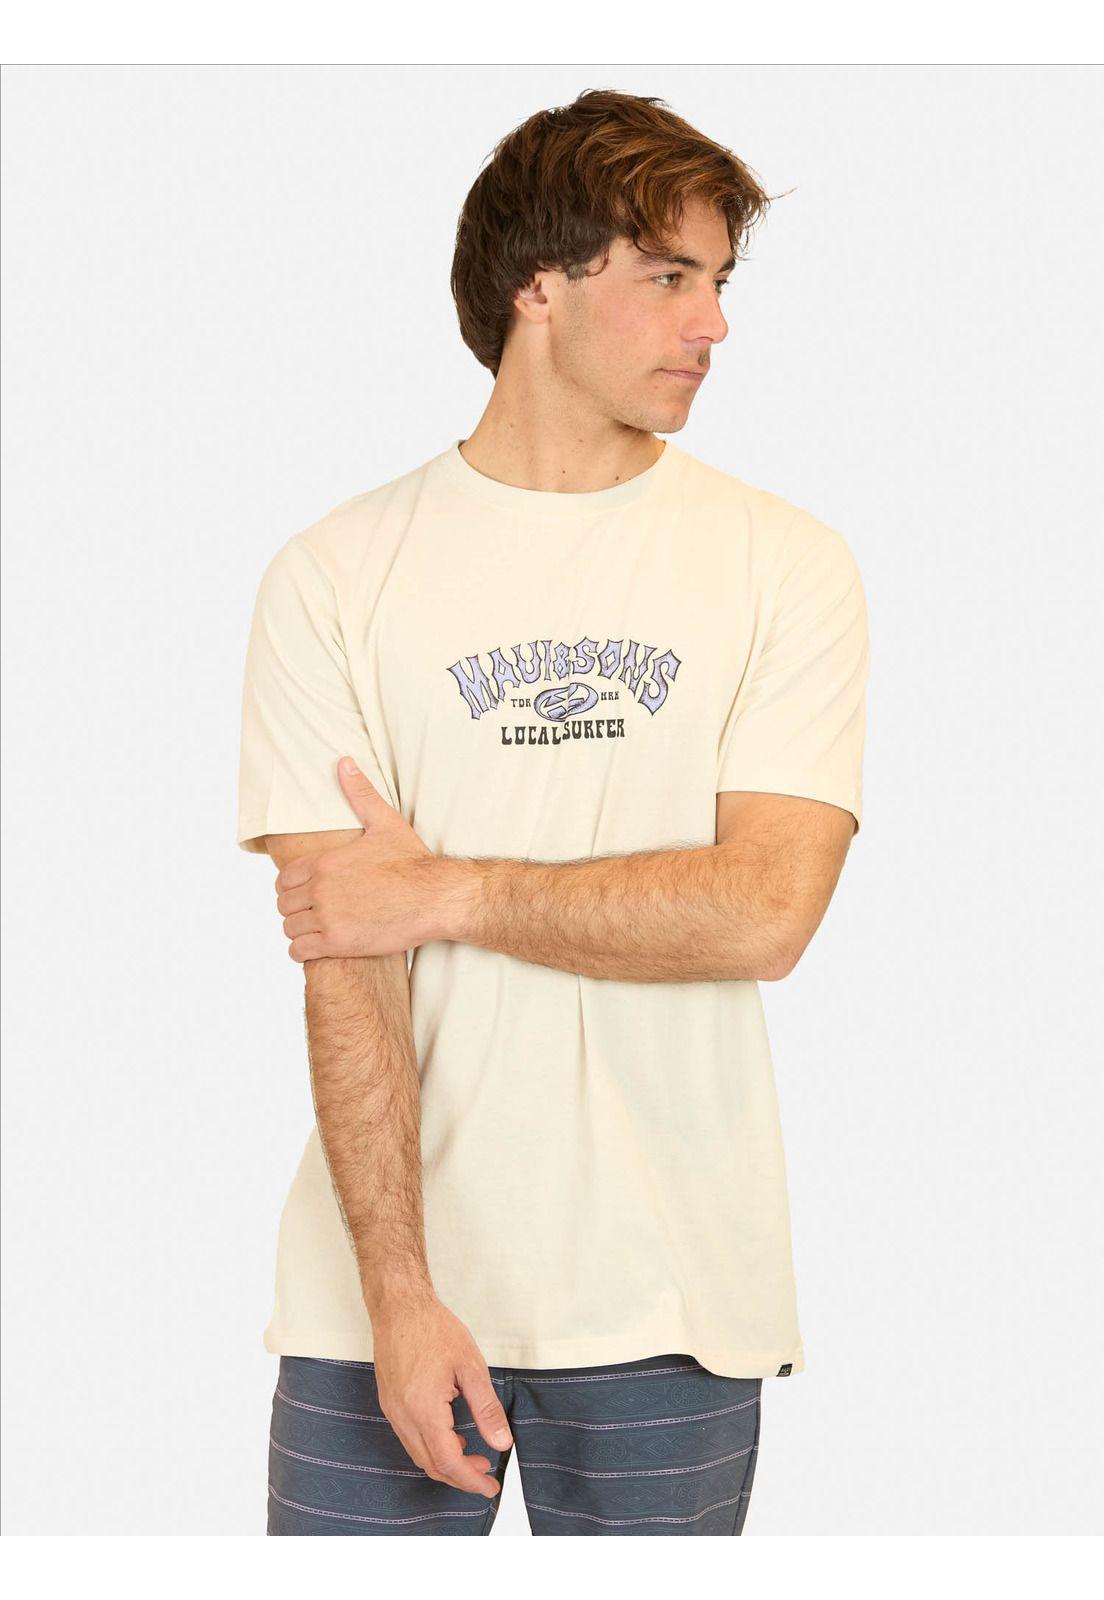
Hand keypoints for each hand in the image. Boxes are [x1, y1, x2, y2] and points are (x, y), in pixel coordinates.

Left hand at [275, 758, 447, 959]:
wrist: (435, 898)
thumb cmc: (413, 862)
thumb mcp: (385, 823)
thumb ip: (359, 794)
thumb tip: (343, 762)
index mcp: (325, 863)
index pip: (284, 879)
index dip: (291, 886)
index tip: (304, 892)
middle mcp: (320, 890)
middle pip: (283, 904)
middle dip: (295, 908)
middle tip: (311, 912)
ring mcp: (327, 918)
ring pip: (289, 928)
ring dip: (298, 930)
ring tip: (314, 930)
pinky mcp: (338, 943)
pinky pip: (299, 951)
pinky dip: (301, 950)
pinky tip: (316, 947)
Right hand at [370, 1288, 512, 1498]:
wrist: (399, 1306)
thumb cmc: (433, 1329)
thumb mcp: (470, 1366)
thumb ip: (486, 1408)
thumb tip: (501, 1442)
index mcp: (424, 1409)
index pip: (448, 1461)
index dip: (471, 1479)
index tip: (490, 1485)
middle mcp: (403, 1416)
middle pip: (431, 1465)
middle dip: (460, 1476)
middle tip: (485, 1472)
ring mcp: (392, 1411)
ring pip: (418, 1454)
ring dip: (445, 1462)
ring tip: (471, 1453)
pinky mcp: (389, 1403)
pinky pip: (410, 1438)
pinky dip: (431, 1446)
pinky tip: (450, 1434)